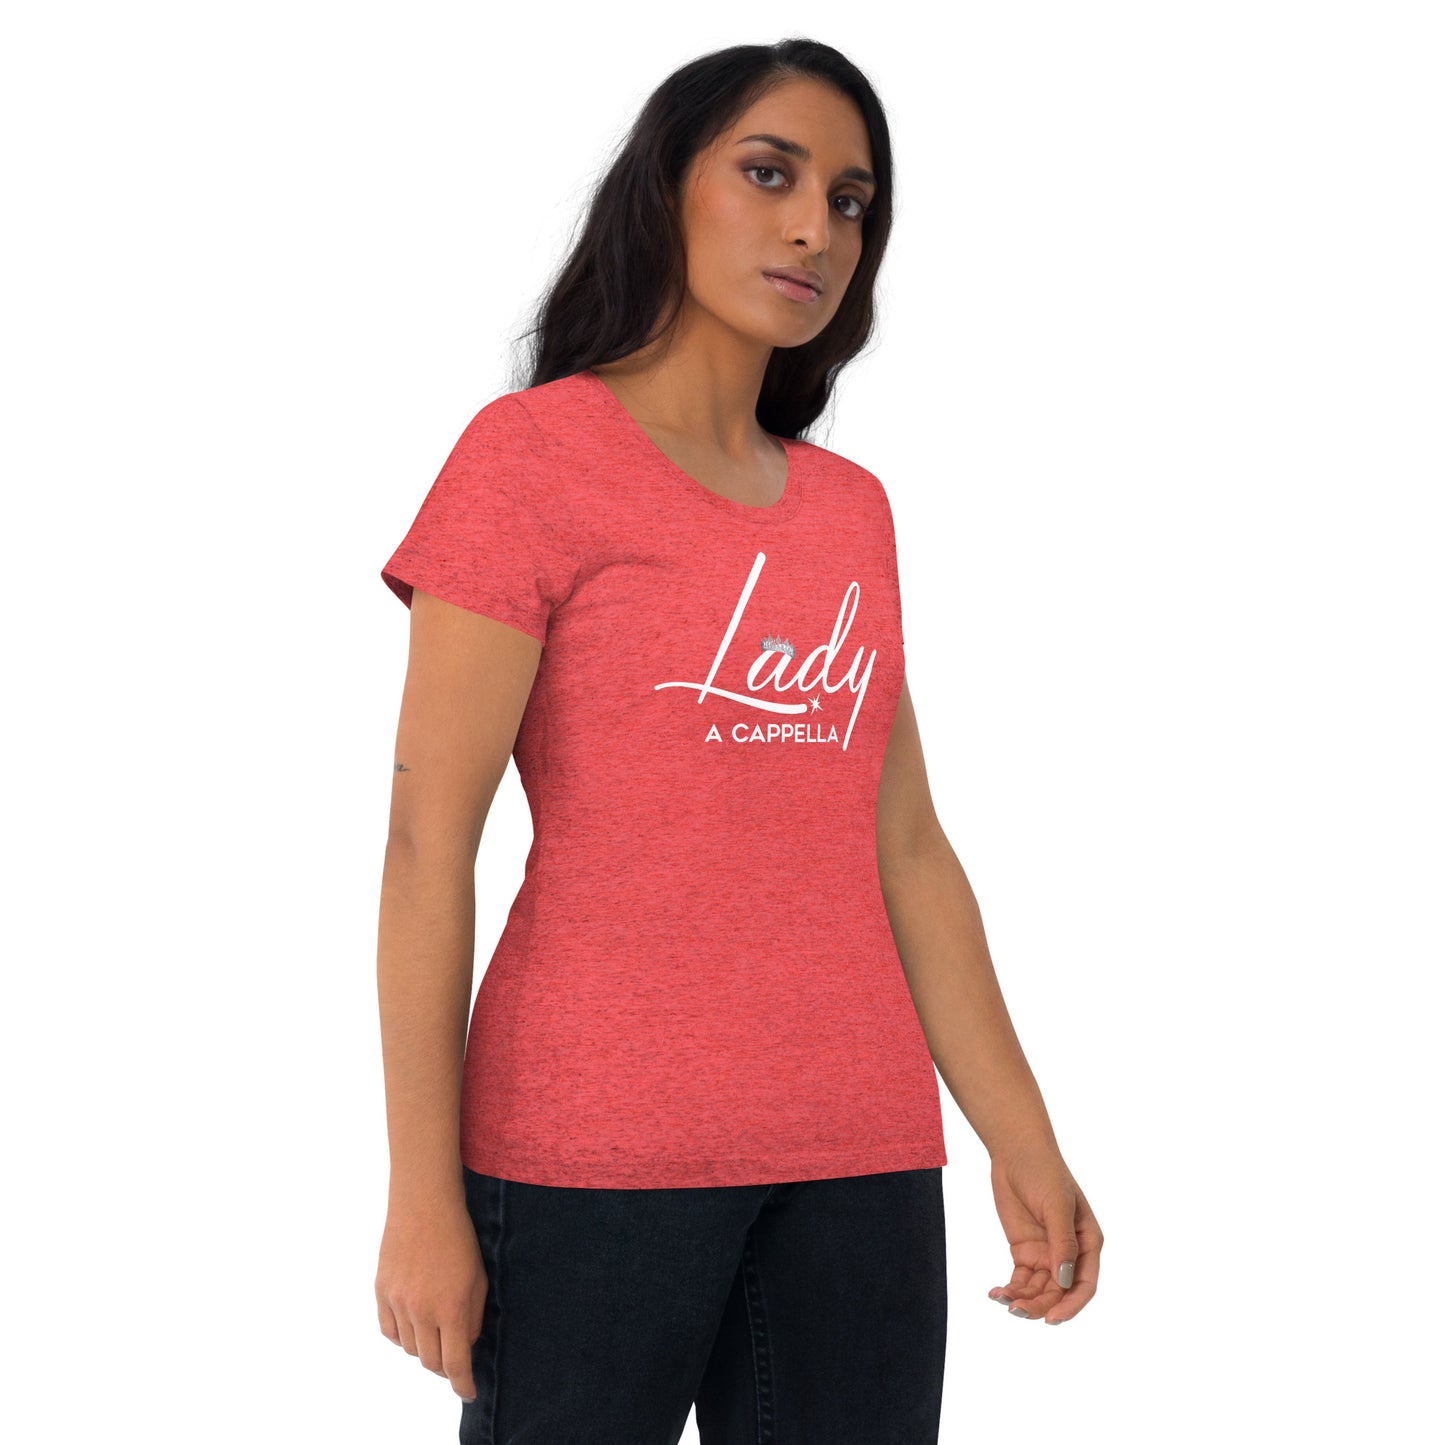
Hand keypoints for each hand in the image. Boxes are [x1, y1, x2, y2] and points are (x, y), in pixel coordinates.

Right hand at [375, 1196, 488, 1401]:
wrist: (424, 1204)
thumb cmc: (459, 1238)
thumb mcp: (478, 1278)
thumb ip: (472, 1317)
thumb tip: (465, 1347)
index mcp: (451, 1307)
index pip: (455, 1363)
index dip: (463, 1384)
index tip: (469, 1393)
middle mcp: (421, 1310)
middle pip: (430, 1361)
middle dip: (445, 1367)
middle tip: (454, 1359)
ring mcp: (397, 1302)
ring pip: (408, 1348)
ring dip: (423, 1348)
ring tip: (435, 1331)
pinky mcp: (380, 1292)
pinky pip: (389, 1331)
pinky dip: (401, 1336)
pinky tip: (413, 1325)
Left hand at [985, 1145, 1101, 1323]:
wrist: (1015, 1152)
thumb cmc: (1044, 1172)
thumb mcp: (1057, 1204)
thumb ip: (1062, 1242)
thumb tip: (1064, 1281)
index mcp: (1088, 1242)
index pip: (1084, 1285)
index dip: (1071, 1306)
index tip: (1052, 1319)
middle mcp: (1069, 1253)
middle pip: (1059, 1292)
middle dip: (1040, 1306)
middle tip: (1016, 1310)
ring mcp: (1046, 1253)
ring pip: (1039, 1290)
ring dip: (1023, 1299)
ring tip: (1002, 1300)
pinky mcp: (1024, 1251)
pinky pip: (1020, 1279)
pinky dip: (1010, 1289)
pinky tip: (996, 1293)